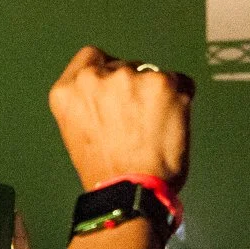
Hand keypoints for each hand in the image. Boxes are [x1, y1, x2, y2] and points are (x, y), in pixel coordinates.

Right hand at [49, 46, 193, 193]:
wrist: (131, 191)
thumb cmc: (106, 169)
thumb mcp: (79, 128)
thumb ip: (91, 100)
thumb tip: (114, 89)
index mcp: (68, 90)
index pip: (91, 57)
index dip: (108, 71)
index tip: (117, 89)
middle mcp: (96, 77)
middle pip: (125, 66)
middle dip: (134, 89)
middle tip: (137, 122)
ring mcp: (131, 77)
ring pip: (152, 75)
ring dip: (156, 94)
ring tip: (152, 128)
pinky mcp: (163, 83)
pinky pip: (181, 82)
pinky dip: (181, 99)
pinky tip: (171, 124)